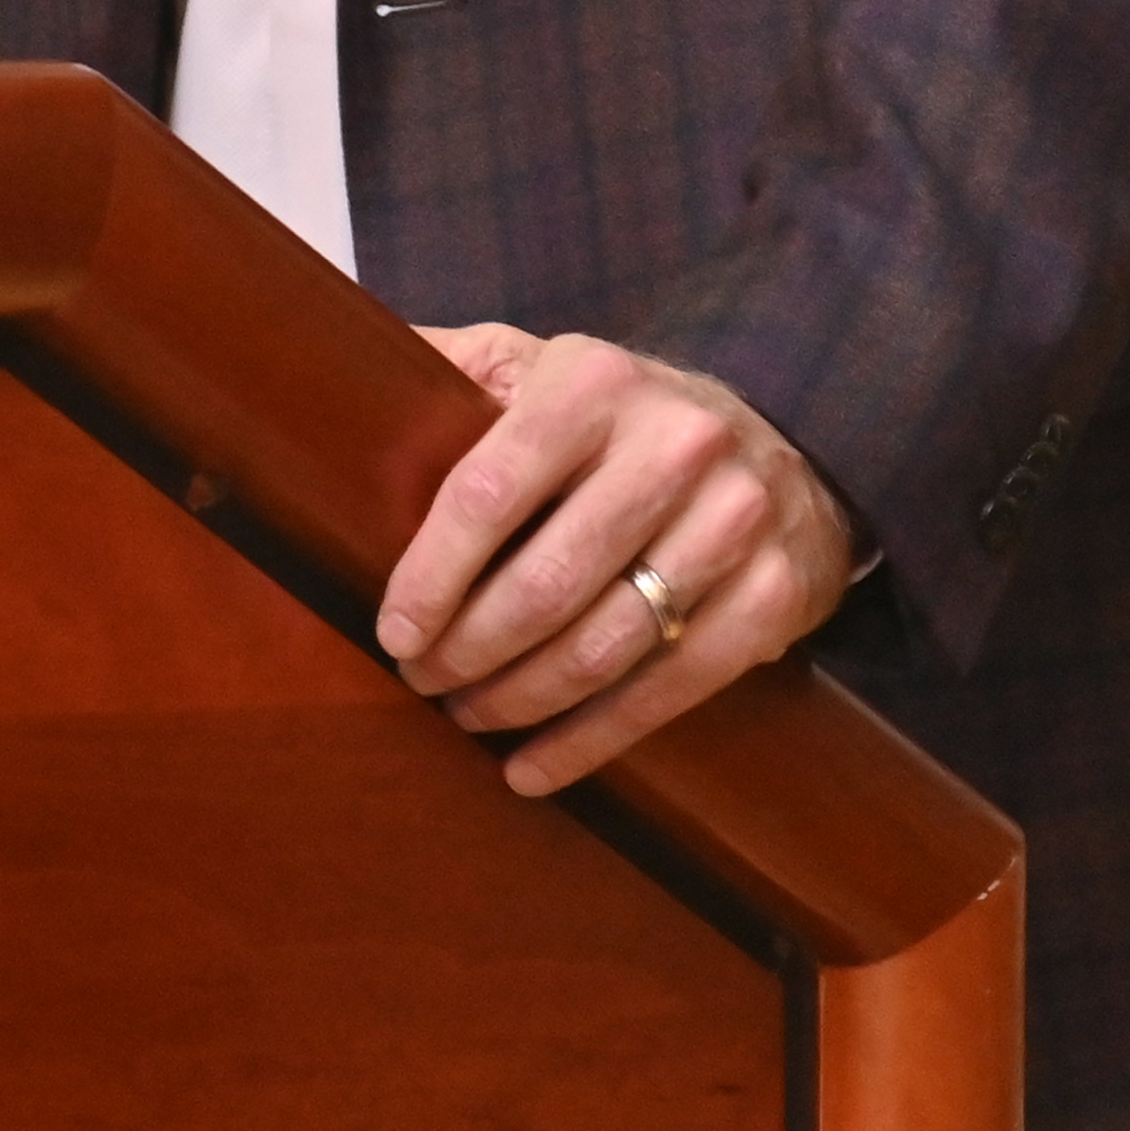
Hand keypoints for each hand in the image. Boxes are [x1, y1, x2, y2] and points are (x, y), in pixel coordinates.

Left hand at [376, 325, 860, 794]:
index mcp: (593, 382)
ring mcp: (734, 522)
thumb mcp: (538, 364)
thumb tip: (344, 362)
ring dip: (518, 701)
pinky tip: (531, 767)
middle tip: (422, 680)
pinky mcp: (773, 597)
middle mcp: (674, 443)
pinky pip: (667, 691)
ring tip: (468, 716)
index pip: (486, 494)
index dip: (429, 577)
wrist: (785, 448)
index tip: (393, 633)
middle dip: (467, 651)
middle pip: (544, 584)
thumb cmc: (622, 417)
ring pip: (602, 646)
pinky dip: (589, 742)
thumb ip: (448, 365)